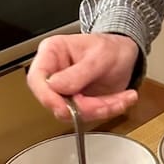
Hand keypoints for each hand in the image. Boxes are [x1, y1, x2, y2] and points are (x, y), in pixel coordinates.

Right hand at [26, 32, 140, 121]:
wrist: (126, 55)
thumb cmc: (112, 47)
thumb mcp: (100, 56)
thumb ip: (78, 72)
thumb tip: (55, 86)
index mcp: (52, 52)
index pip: (37, 78)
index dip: (47, 97)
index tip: (64, 108)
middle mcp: (54, 72)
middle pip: (55, 100)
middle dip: (84, 107)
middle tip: (106, 103)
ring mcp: (64, 89)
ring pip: (71, 112)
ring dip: (98, 110)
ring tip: (119, 99)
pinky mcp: (76, 102)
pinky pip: (85, 116)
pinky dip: (104, 111)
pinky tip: (119, 101)